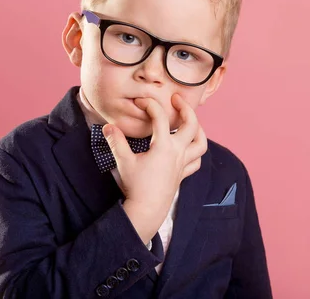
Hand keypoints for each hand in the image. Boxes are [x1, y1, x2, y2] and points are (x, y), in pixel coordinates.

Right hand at [101, 93, 206, 241]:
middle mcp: (178, 153)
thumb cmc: (136, 186)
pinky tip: (189, 147)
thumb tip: (108, 126)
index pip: (160, 117)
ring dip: (198, 129)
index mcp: (164, 147)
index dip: (150, 105)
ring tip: (190, 120)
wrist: (147, 210)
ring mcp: (183, 164)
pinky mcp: (182, 174)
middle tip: (176, 99)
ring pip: (201, 143)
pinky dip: (196, 151)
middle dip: (185, 108)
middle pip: (191, 124)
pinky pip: (197, 161)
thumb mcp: (124, 162)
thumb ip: (116, 142)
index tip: (140, 102)